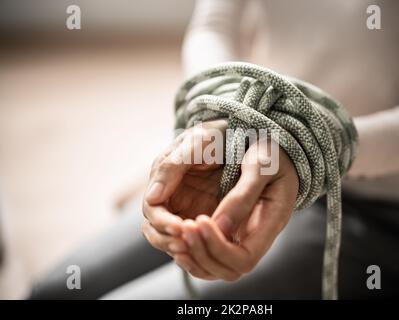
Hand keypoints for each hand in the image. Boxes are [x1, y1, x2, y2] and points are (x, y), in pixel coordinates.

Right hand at [142, 120, 226, 260]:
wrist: (241, 135)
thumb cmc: (215, 135)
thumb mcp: (196, 144)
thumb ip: (172, 167)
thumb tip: (152, 197)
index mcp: (163, 179)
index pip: (152, 211)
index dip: (162, 223)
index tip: (180, 228)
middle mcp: (170, 197)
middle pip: (157, 230)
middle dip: (168, 240)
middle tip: (188, 244)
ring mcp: (185, 209)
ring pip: (173, 238)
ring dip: (183, 247)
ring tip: (201, 249)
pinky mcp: (203, 217)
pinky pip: (196, 238)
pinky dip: (199, 246)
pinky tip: (213, 248)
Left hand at [175, 138, 298, 280]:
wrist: (272, 146)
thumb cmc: (271, 151)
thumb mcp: (261, 165)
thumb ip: (241, 195)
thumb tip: (216, 226)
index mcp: (270, 223)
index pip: (243, 259)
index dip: (218, 248)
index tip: (199, 219)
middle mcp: (255, 236)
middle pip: (226, 270)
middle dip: (200, 252)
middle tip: (181, 226)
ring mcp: (240, 236)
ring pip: (213, 268)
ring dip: (190, 255)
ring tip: (173, 231)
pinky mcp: (226, 229)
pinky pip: (206, 253)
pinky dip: (188, 249)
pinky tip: (174, 232)